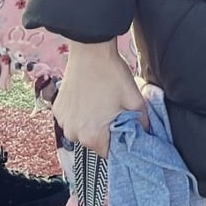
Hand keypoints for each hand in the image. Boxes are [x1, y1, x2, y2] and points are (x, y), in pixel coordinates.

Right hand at [53, 40, 146, 157]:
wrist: (91, 52)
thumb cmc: (112, 75)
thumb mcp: (134, 99)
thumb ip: (143, 121)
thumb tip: (147, 133)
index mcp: (93, 136)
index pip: (109, 152)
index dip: (120, 143)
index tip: (125, 131)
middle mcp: (73, 134)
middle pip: (95, 141)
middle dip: (106, 130)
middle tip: (115, 111)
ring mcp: (63, 122)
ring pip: (82, 130)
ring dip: (92, 122)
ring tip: (102, 102)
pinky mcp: (57, 110)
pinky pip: (72, 119)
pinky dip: (80, 113)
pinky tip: (89, 97)